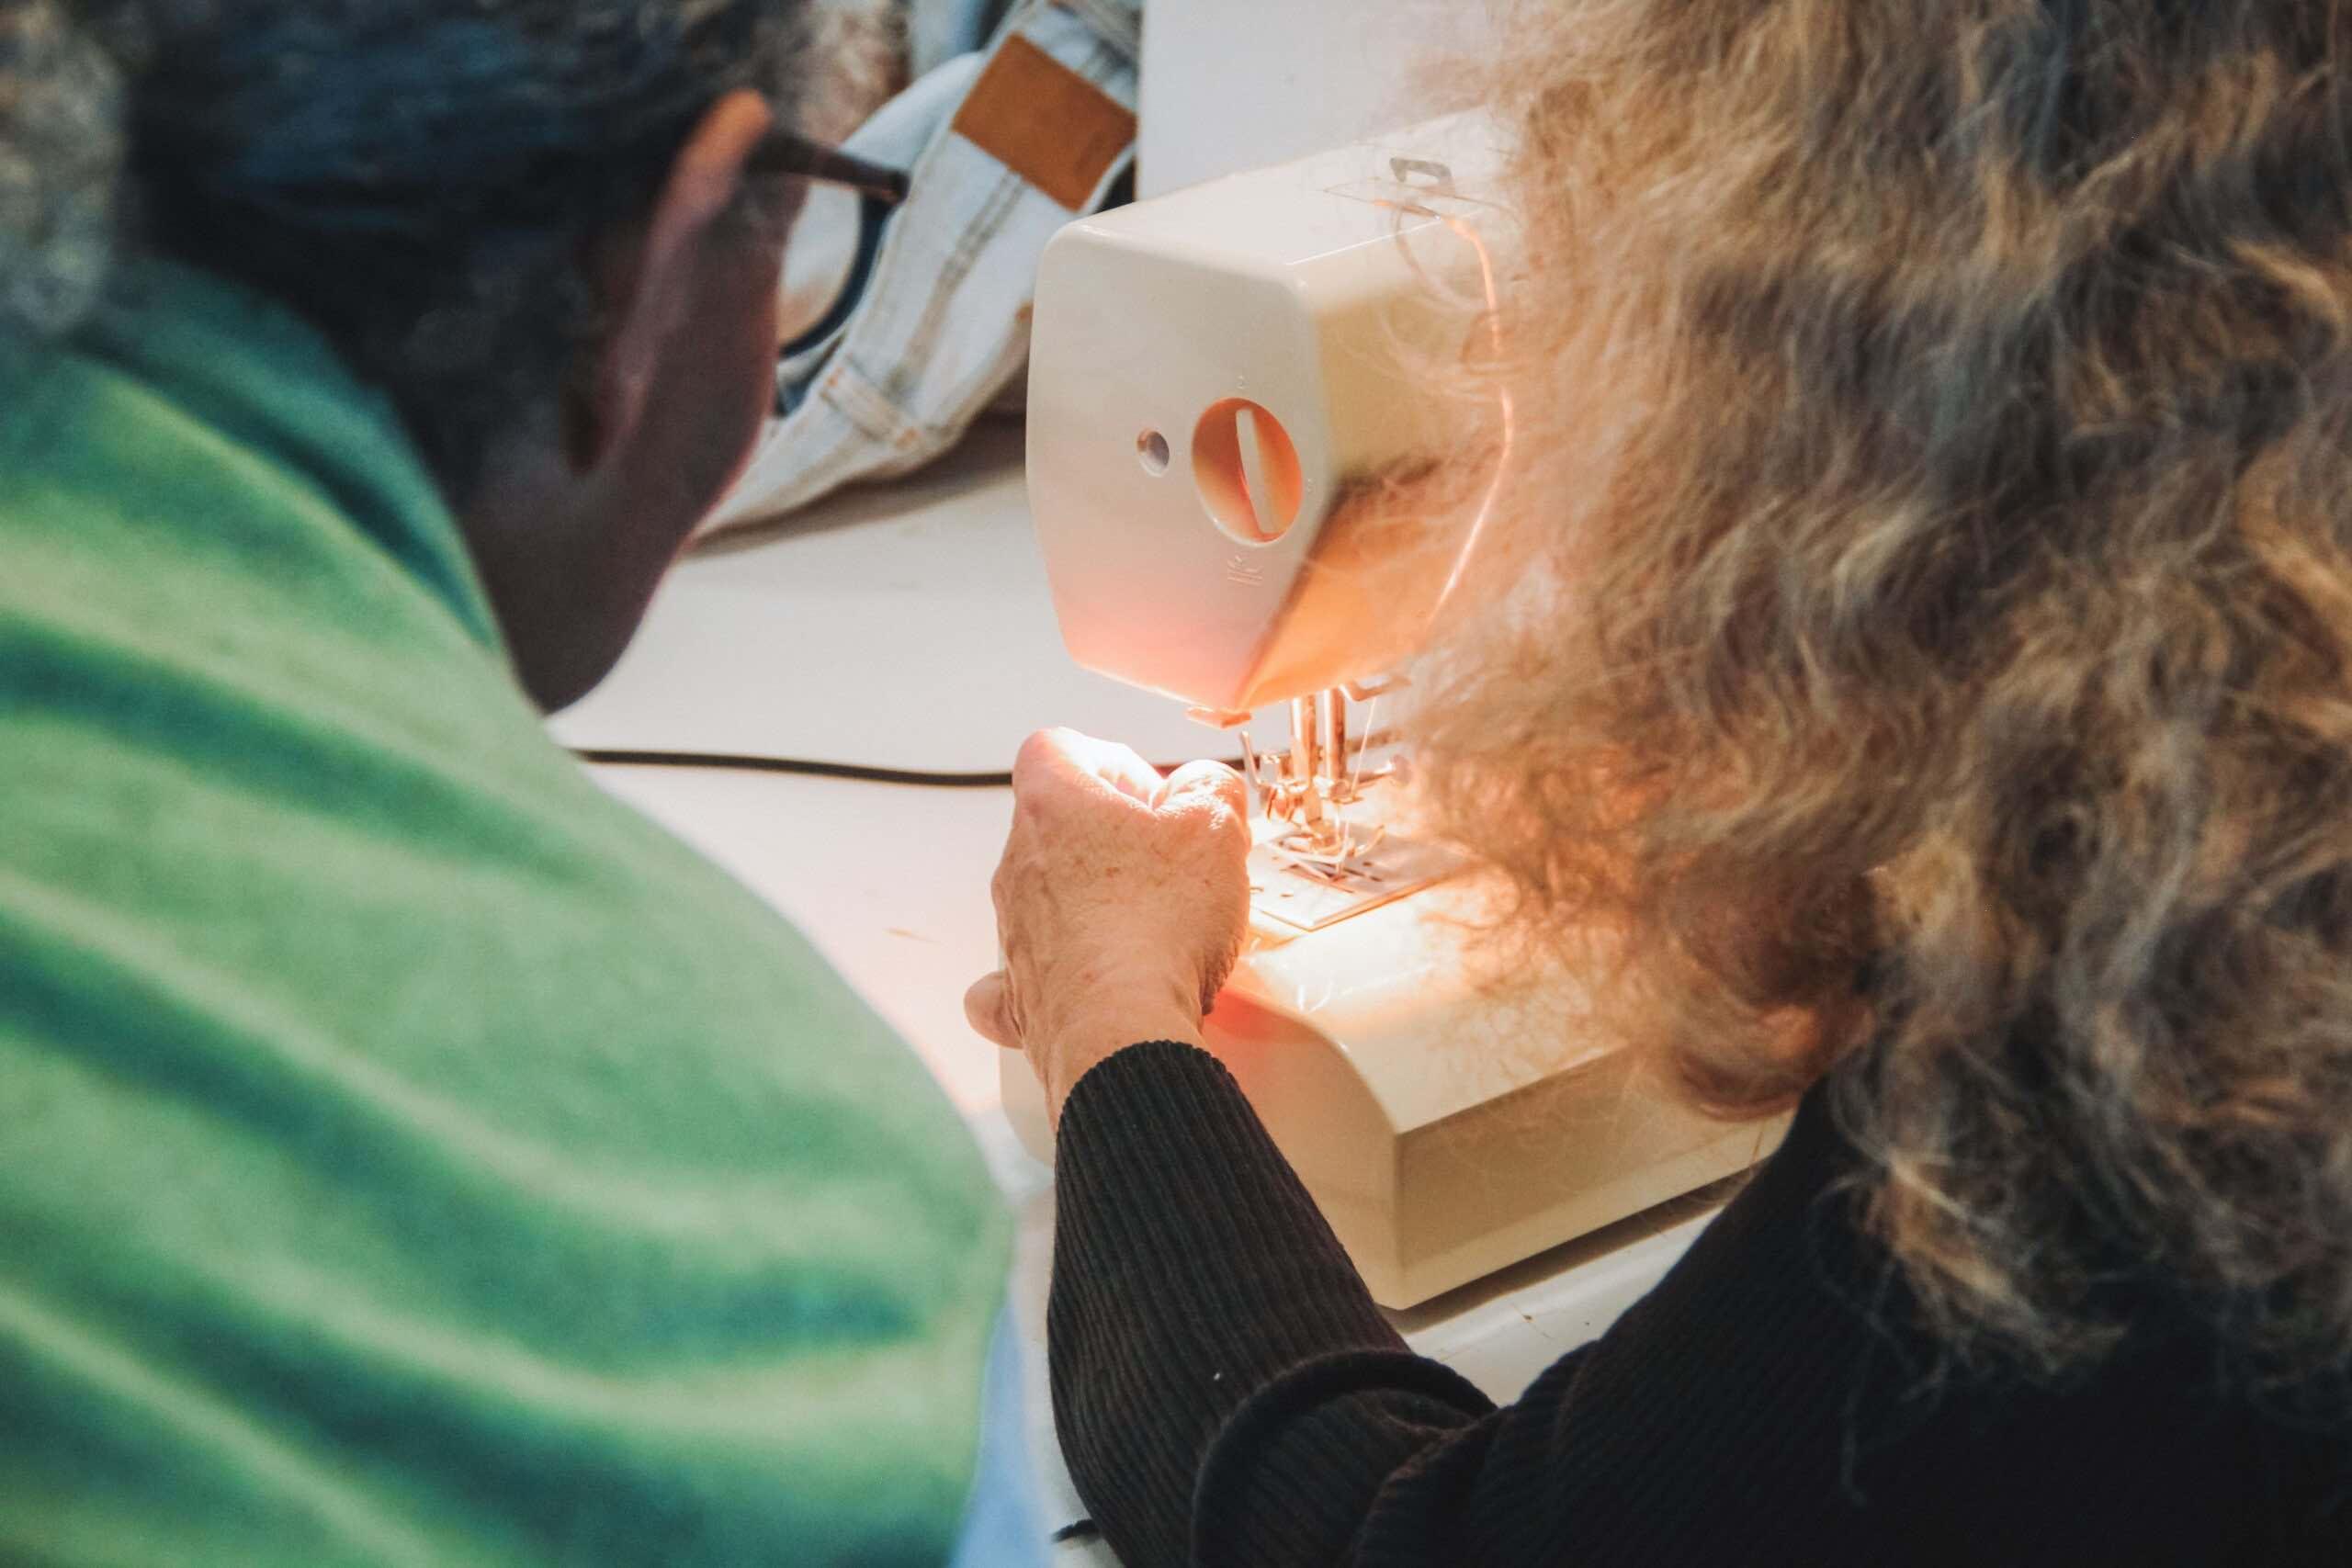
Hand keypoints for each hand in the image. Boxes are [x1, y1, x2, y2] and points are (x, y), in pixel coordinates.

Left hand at [966, 729, 1252, 1128]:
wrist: (1124, 1031)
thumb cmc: (1159, 926)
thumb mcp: (1215, 830)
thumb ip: (1211, 789)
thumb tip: (1204, 786)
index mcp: (1054, 807)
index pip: (1058, 749)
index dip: (1111, 761)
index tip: (1154, 797)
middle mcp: (1018, 865)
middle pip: (1058, 826)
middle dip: (1115, 838)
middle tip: (1172, 863)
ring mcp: (1014, 932)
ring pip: (1048, 897)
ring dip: (1097, 902)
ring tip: (1160, 928)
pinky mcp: (1019, 997)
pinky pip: (1021, 975)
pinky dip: (1055, 972)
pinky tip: (1091, 980)